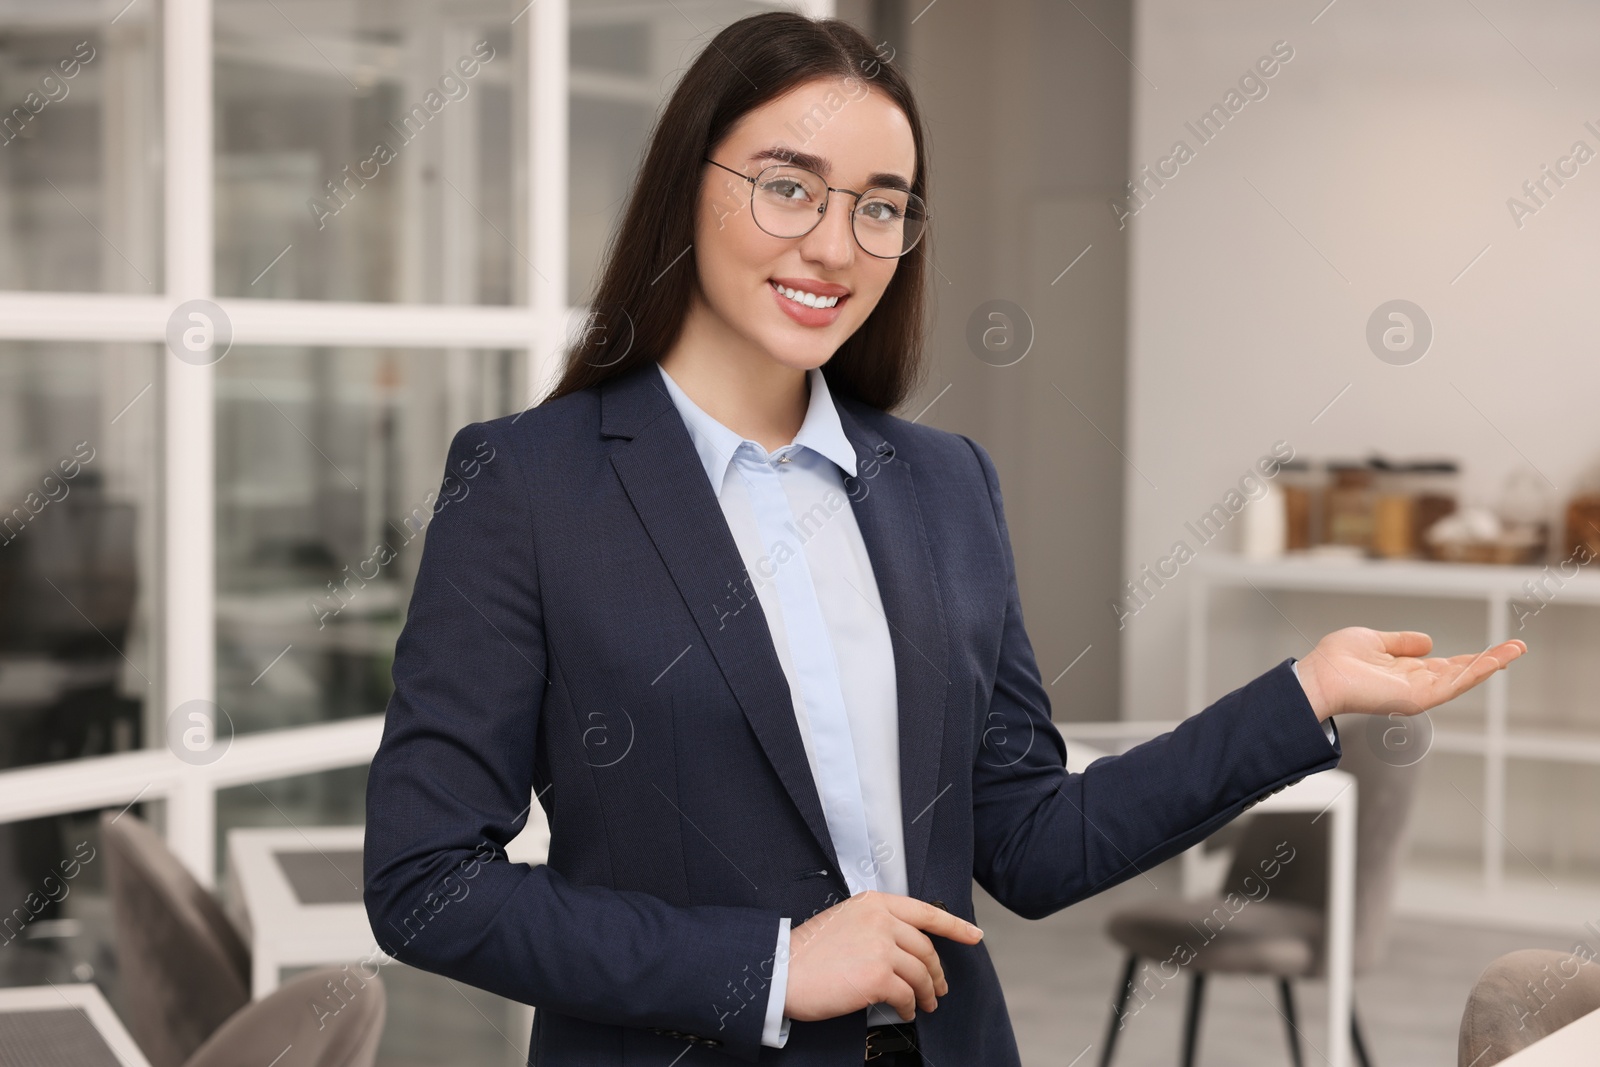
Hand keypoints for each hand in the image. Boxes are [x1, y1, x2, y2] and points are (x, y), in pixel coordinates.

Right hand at [782, 890, 983, 1023]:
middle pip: (926, 948)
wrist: (782, 970)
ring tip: (926, 1004)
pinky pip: (907, 995)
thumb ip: (875, 925)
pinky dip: (910, 1007)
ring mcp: (882, 947)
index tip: (974, 935)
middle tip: (940, 987)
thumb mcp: (844, 920)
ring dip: (927, 993)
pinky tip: (905, 1011)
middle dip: (937, 971)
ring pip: (921, 973)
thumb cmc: (807, 951)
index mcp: (874, 902)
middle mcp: (881, 920)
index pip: (925, 911)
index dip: (955, 926)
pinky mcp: (878, 977)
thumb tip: (903, 947)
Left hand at [1294, 627, 1526, 721]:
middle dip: (1489, 661)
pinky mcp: (1416, 698)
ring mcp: (1417, 693)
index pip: (1445, 665)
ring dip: (1490, 664)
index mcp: (1406, 671)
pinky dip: (1473, 673)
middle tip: (1517, 648)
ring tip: (1514, 650)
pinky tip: (1492, 661)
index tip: (1494, 648)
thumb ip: (1402, 642)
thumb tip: (1427, 641)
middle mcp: (1414, 684)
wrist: (1320, 675)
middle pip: (1460, 673)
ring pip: (1462, 679)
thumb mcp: (1374, 640)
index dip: (1470, 657)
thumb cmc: (1337, 660)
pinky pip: (1451, 685)